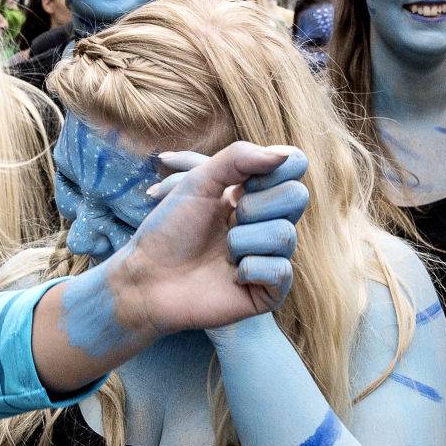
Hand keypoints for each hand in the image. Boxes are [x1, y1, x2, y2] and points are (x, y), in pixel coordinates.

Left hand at [122, 142, 308, 327]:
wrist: (148, 277)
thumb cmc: (169, 229)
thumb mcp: (198, 180)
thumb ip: (239, 157)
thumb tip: (285, 155)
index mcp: (256, 192)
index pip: (294, 165)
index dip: (270, 172)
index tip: (237, 186)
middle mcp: (269, 221)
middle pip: (296, 196)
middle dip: (253, 207)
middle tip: (226, 222)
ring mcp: (271, 255)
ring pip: (285, 234)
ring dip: (243, 241)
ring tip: (223, 252)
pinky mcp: (269, 291)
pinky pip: (281, 271)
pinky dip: (250, 269)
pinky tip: (233, 276)